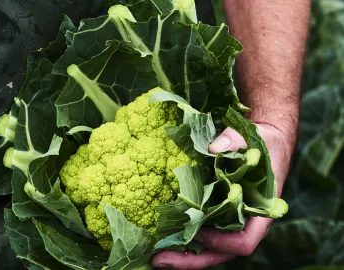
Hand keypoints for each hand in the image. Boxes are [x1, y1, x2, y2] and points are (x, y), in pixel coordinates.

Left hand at [152, 124, 292, 269]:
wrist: (266, 144)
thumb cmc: (265, 144)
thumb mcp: (257, 138)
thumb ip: (236, 141)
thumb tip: (213, 149)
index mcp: (260, 211)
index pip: (245, 241)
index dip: (222, 243)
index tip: (198, 233)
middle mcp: (245, 222)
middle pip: (220, 253)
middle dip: (191, 260)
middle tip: (159, 259)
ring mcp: (230, 220)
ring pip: (209, 248)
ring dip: (183, 254)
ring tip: (155, 255)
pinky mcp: (218, 213)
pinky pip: (203, 231)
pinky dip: (185, 237)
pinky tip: (163, 236)